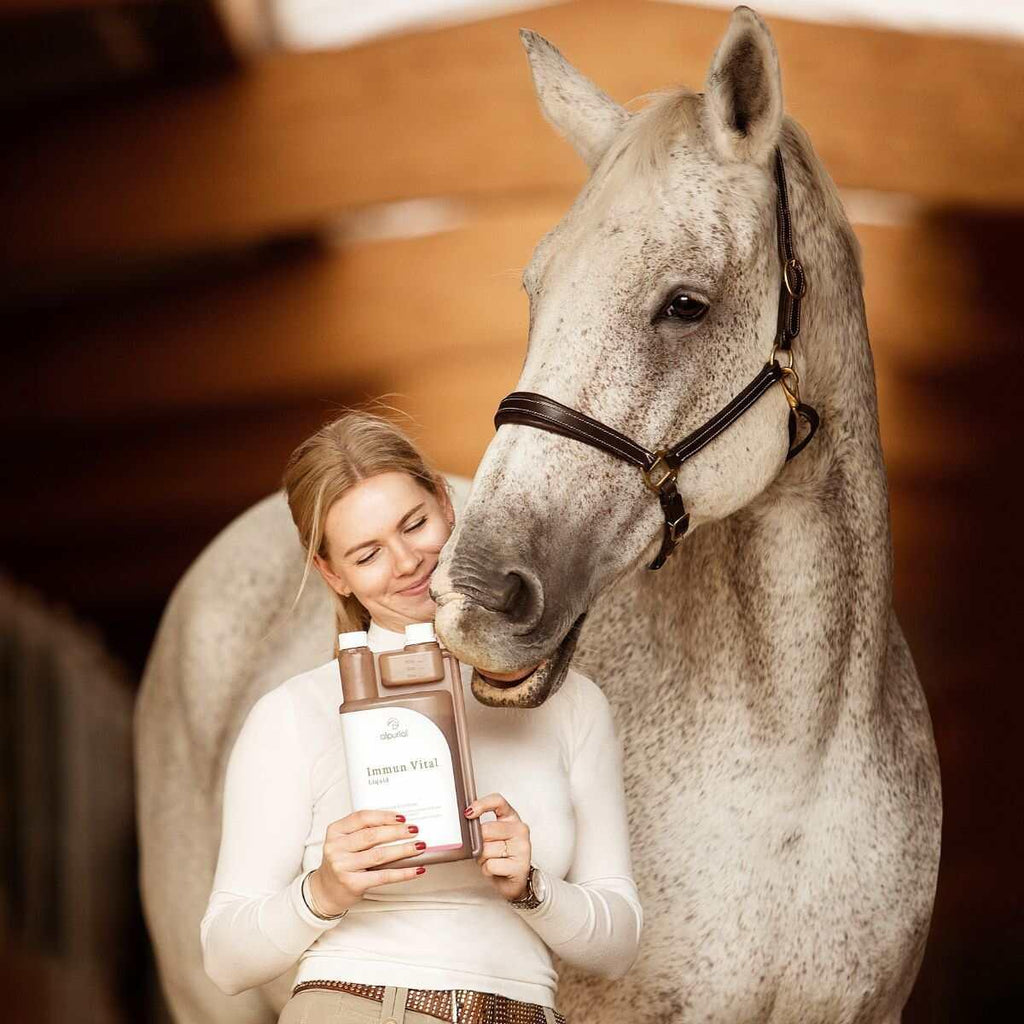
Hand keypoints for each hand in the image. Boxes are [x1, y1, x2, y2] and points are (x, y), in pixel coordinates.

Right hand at [309, 809, 425, 915]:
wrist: (325, 891)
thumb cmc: (341, 862)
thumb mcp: (345, 841)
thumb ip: (364, 831)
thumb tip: (399, 824)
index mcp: (335, 831)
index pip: (362, 818)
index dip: (384, 816)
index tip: (402, 817)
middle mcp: (336, 848)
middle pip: (372, 835)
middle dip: (397, 831)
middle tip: (414, 830)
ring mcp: (343, 867)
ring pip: (379, 855)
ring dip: (403, 850)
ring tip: (418, 846)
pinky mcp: (352, 884)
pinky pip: (383, 876)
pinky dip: (402, 873)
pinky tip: (415, 869)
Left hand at [466, 793, 531, 900]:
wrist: (513, 881)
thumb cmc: (500, 857)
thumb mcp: (492, 836)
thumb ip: (482, 826)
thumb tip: (466, 822)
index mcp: (512, 817)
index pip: (498, 801)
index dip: (481, 804)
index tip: (468, 813)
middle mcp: (520, 829)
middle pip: (487, 829)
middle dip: (478, 843)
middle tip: (484, 850)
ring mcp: (522, 847)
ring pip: (487, 849)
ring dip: (482, 859)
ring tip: (492, 861)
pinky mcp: (520, 866)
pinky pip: (491, 865)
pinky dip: (487, 870)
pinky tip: (496, 870)